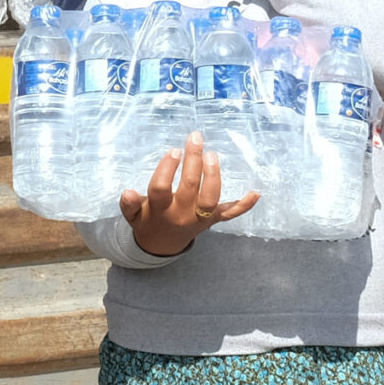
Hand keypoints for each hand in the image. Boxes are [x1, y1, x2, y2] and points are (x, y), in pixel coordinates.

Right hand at [121, 131, 260, 257]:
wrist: (163, 245)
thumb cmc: (148, 220)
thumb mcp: (133, 215)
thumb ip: (129, 205)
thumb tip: (127, 192)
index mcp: (160, 210)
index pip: (161, 189)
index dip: (167, 169)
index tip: (174, 151)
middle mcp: (182, 214)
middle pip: (190, 187)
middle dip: (193, 161)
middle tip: (195, 139)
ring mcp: (200, 218)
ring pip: (211, 199)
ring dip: (214, 176)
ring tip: (212, 154)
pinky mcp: (213, 220)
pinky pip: (230, 214)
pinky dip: (244, 205)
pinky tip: (256, 193)